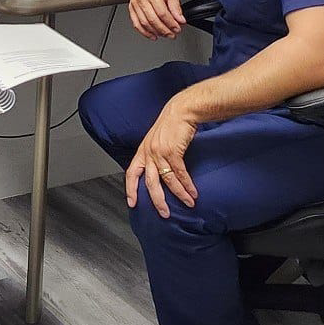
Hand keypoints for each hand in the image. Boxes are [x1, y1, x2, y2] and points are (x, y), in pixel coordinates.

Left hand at [124, 98, 200, 216]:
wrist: (181, 111)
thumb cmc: (171, 125)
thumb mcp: (156, 140)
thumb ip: (155, 155)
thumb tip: (160, 171)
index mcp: (142, 151)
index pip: (131, 173)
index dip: (131, 189)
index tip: (132, 203)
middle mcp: (148, 153)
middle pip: (149, 182)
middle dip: (157, 200)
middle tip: (164, 213)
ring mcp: (159, 152)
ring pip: (167, 180)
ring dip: (179, 194)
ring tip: (188, 203)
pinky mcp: (173, 151)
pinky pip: (180, 173)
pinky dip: (187, 185)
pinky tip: (192, 192)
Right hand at [129, 0, 185, 39]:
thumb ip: (176, 7)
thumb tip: (180, 20)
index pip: (162, 13)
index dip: (170, 23)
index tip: (177, 29)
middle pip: (153, 20)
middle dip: (164, 30)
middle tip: (172, 34)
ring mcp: (135, 4)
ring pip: (144, 23)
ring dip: (155, 32)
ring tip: (164, 35)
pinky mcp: (131, 8)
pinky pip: (136, 23)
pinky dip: (144, 32)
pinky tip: (152, 35)